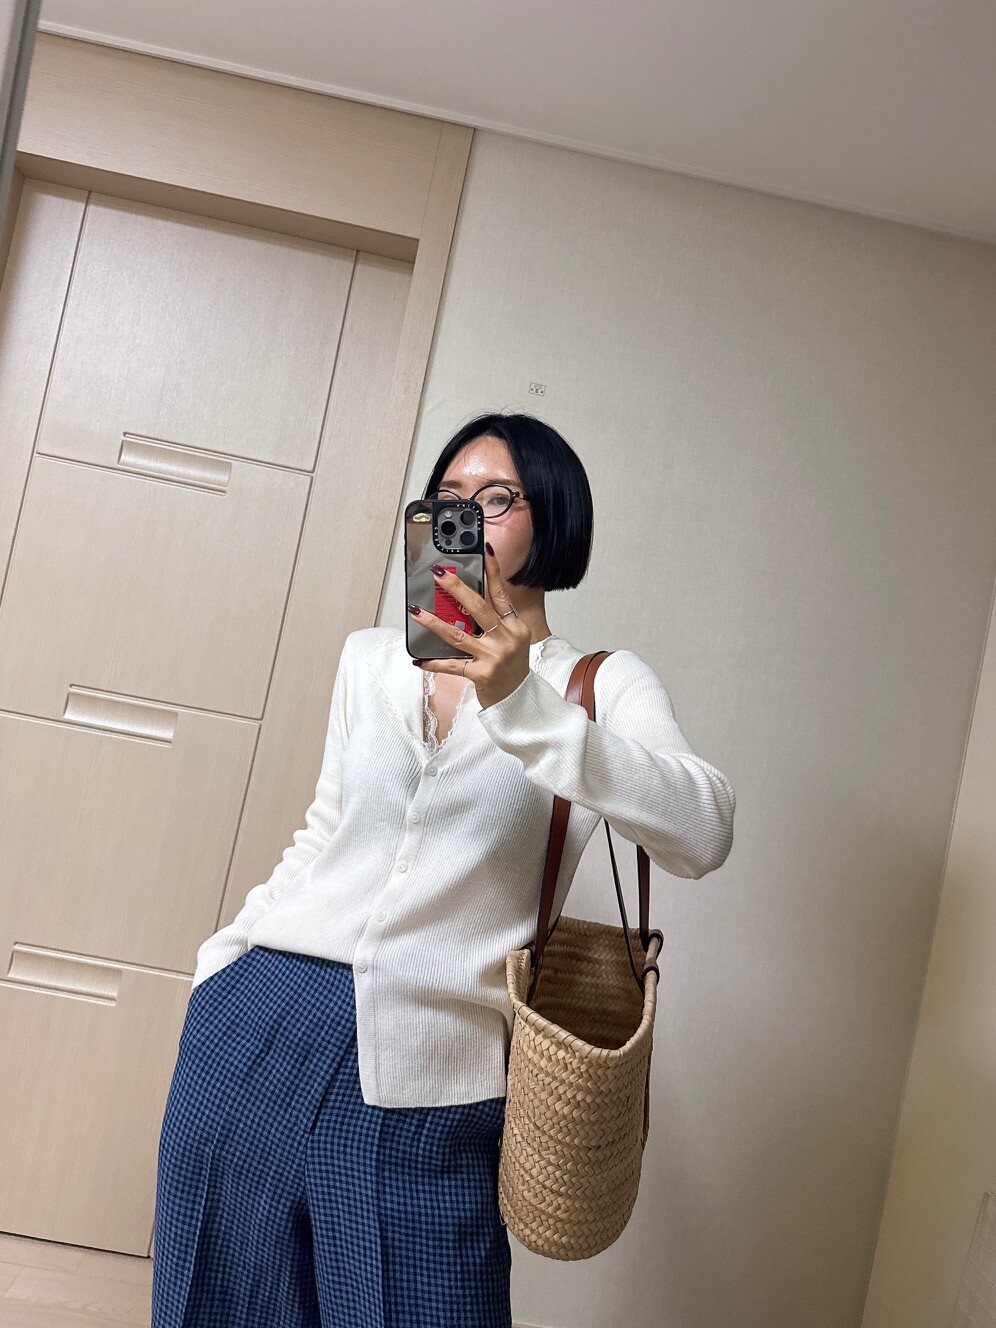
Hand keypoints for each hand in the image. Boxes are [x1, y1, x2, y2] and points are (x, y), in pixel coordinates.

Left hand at [407, 544, 531, 708]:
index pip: (501, 593)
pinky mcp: (480, 674)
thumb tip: (465, 599)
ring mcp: (493, 657)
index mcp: (515, 627)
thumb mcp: (511, 640)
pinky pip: (451, 665)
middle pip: (478, 608)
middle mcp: (506, 639)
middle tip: (439, 575)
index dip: (493, 571)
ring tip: (416, 611)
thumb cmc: (511, 667)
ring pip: (458, 635)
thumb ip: (494, 621)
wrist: (518, 700)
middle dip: (456, 589)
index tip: (484, 549)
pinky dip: (434, 662)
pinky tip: (418, 658)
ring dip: (434, 622)